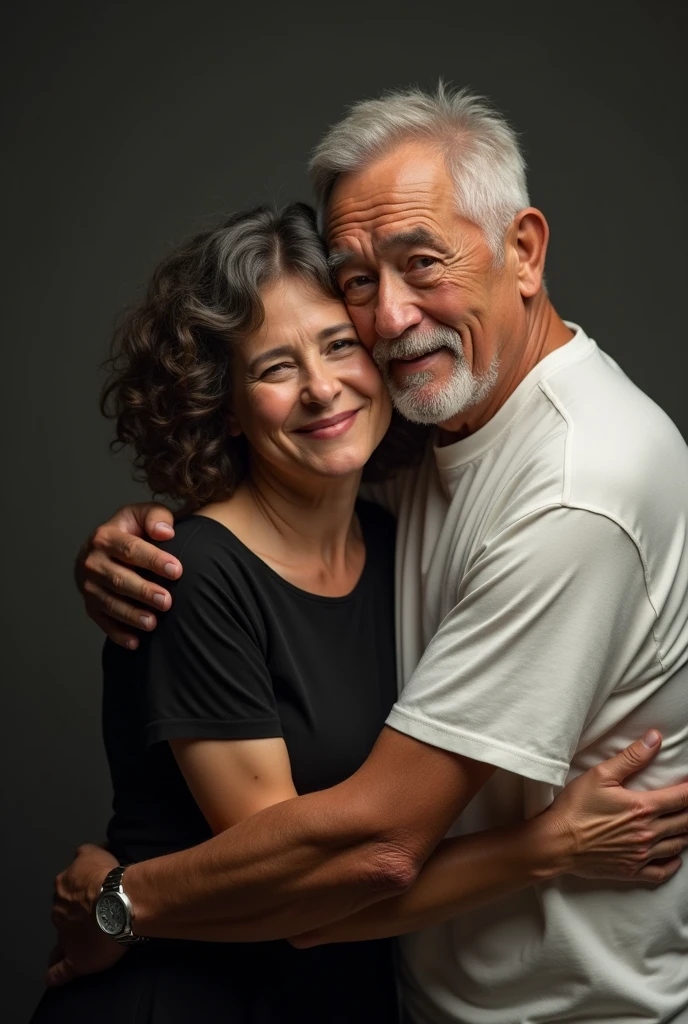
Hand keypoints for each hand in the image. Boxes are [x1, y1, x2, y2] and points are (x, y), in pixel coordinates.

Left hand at [47, 844, 125, 986]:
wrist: (117, 901)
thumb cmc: (108, 877)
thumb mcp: (95, 853)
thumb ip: (87, 854)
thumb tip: (84, 853)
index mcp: (64, 886)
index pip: (66, 888)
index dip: (79, 891)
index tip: (91, 892)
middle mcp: (60, 910)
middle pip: (63, 913)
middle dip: (74, 915)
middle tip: (94, 914)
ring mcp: (65, 936)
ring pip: (60, 939)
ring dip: (68, 939)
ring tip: (82, 943)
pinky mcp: (75, 959)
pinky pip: (60, 971)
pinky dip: (56, 975)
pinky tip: (54, 977)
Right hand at [76, 502, 180, 648]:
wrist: (104, 548)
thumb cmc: (133, 531)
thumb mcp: (142, 515)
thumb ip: (156, 517)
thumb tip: (166, 532)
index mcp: (106, 537)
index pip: (130, 549)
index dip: (154, 560)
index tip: (177, 570)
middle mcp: (92, 562)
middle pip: (119, 579)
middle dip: (144, 591)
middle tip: (167, 601)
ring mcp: (89, 586)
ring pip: (109, 603)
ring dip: (131, 615)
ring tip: (153, 623)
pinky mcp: (91, 606)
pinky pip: (103, 622)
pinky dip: (118, 634)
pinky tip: (136, 642)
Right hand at [543, 731, 687, 882]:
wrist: (556, 843)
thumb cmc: (575, 807)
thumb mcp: (600, 774)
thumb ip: (631, 757)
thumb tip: (655, 739)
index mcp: (642, 808)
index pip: (681, 798)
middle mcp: (647, 833)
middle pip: (685, 822)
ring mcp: (641, 854)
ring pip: (677, 845)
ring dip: (685, 833)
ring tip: (685, 823)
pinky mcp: (632, 871)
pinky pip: (662, 871)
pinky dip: (673, 864)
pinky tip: (675, 856)